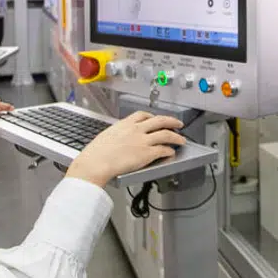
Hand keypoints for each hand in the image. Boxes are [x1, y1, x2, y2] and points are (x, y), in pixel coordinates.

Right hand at [67, 111, 185, 187]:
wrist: (96, 162)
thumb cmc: (96, 153)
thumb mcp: (106, 135)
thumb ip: (117, 134)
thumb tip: (118, 138)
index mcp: (125, 124)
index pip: (143, 114)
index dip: (153, 116)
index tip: (156, 118)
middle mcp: (136, 130)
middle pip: (160, 121)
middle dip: (172, 121)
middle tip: (178, 123)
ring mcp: (143, 141)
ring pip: (166, 134)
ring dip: (176, 137)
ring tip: (181, 140)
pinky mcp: (147, 153)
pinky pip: (163, 150)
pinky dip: (169, 150)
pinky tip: (171, 152)